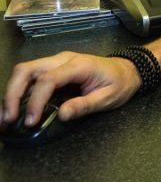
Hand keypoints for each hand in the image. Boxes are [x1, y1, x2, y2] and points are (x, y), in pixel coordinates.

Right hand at [1, 51, 140, 127]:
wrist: (128, 70)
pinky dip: (20, 90)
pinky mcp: (54, 68)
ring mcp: (58, 62)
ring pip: (25, 70)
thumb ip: (85, 106)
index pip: (48, 80)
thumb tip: (62, 115)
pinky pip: (32, 76)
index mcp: (79, 66)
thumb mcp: (108, 98)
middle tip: (8, 118)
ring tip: (7, 116)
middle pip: (28, 69)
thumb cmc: (120, 83)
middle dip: (12, 93)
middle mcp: (64, 60)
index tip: (31, 121)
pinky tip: (17, 107)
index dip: (35, 101)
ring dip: (12, 92)